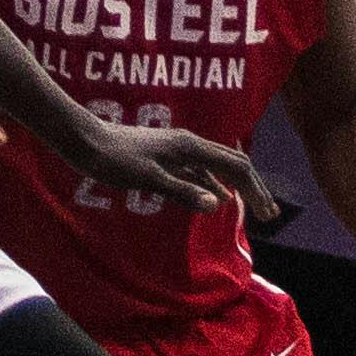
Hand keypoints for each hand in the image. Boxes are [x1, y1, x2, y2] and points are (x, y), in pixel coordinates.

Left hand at [67, 112, 280, 227]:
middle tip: (270, 214)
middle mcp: (189, 144)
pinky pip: (199, 173)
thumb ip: (183, 191)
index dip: (255, 190)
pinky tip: (214, 200)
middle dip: (253, 188)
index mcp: (190, 146)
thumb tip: (218, 205)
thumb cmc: (114, 159)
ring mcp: (177, 150)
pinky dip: (213, 187)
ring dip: (235, 189)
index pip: (236, 167)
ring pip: (216, 169)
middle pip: (232, 165)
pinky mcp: (165, 158)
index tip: (268, 215)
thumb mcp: (148, 179)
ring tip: (250, 209)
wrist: (85, 141)